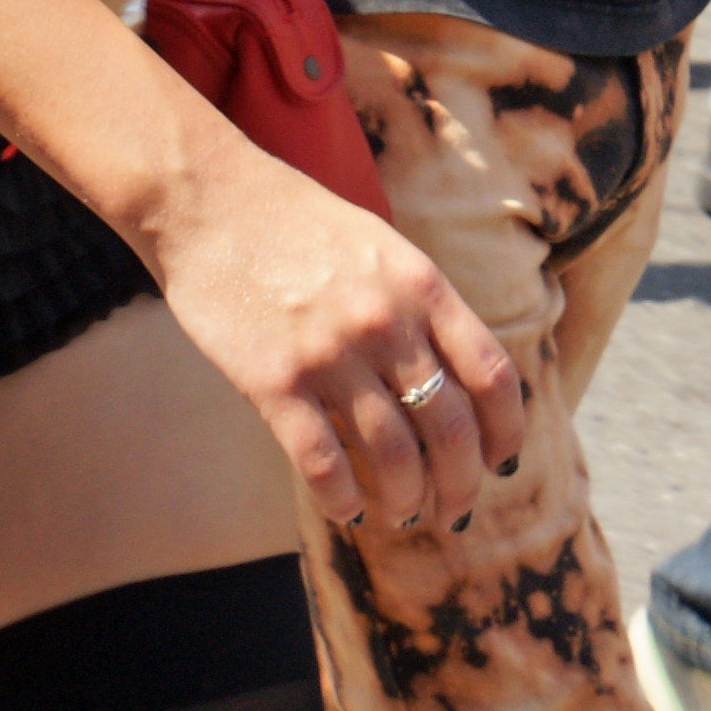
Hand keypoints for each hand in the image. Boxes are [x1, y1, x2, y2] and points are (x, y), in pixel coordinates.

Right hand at [150, 138, 524, 536]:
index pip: (492, 375)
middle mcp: (385, 322)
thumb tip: (452, 375)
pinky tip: (346, 507)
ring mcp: (330, 353)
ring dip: (405, 500)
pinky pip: (324, 464)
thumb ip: (416, 302)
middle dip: (459, 485)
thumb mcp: (375, 243)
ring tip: (400, 512)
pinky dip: (343, 500)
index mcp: (419, 284)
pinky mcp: (275, 381)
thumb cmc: (290, 219)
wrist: (204, 198)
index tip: (499, 461)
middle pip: (451, 430)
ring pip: (395, 458)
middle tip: (452, 509)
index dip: (505, 431)